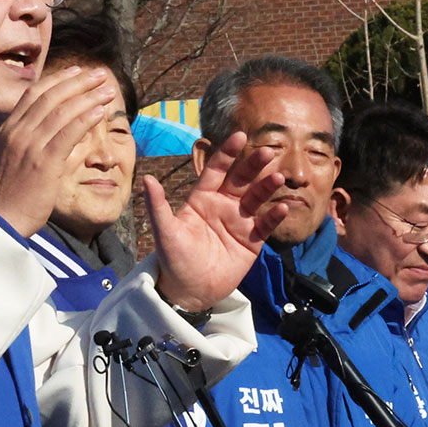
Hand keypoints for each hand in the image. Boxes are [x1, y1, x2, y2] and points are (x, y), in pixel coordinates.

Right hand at [0, 66, 117, 236]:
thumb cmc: (9, 195)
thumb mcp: (10, 158)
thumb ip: (28, 141)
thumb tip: (53, 130)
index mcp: (8, 130)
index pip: (34, 94)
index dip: (58, 79)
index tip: (77, 71)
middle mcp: (17, 133)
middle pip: (51, 96)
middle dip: (78, 81)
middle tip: (100, 74)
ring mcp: (29, 146)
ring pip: (62, 111)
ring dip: (88, 97)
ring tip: (107, 90)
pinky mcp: (44, 162)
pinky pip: (68, 133)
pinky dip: (86, 118)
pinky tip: (101, 111)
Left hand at [145, 131, 286, 311]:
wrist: (189, 291)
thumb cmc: (174, 258)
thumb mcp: (165, 232)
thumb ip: (158, 205)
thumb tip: (146, 179)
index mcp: (202, 198)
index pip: (217, 170)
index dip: (228, 153)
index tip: (239, 136)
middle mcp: (223, 205)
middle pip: (241, 180)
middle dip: (253, 165)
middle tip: (266, 152)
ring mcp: (239, 222)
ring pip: (256, 198)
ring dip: (267, 187)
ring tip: (277, 177)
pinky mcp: (252, 241)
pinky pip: (265, 225)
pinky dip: (274, 216)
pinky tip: (281, 208)